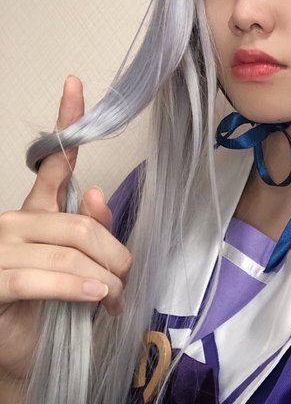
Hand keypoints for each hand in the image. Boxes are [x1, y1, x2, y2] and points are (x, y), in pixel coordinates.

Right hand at [0, 76, 131, 383]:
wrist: (23, 357)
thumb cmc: (54, 307)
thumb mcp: (81, 264)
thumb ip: (91, 230)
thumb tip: (98, 193)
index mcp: (37, 211)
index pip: (53, 162)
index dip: (65, 123)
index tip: (75, 85)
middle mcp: (15, 222)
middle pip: (77, 219)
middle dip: (113, 250)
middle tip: (127, 276)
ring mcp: (0, 249)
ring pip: (66, 246)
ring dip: (102, 274)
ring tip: (114, 295)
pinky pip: (41, 278)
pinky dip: (73, 286)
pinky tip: (95, 295)